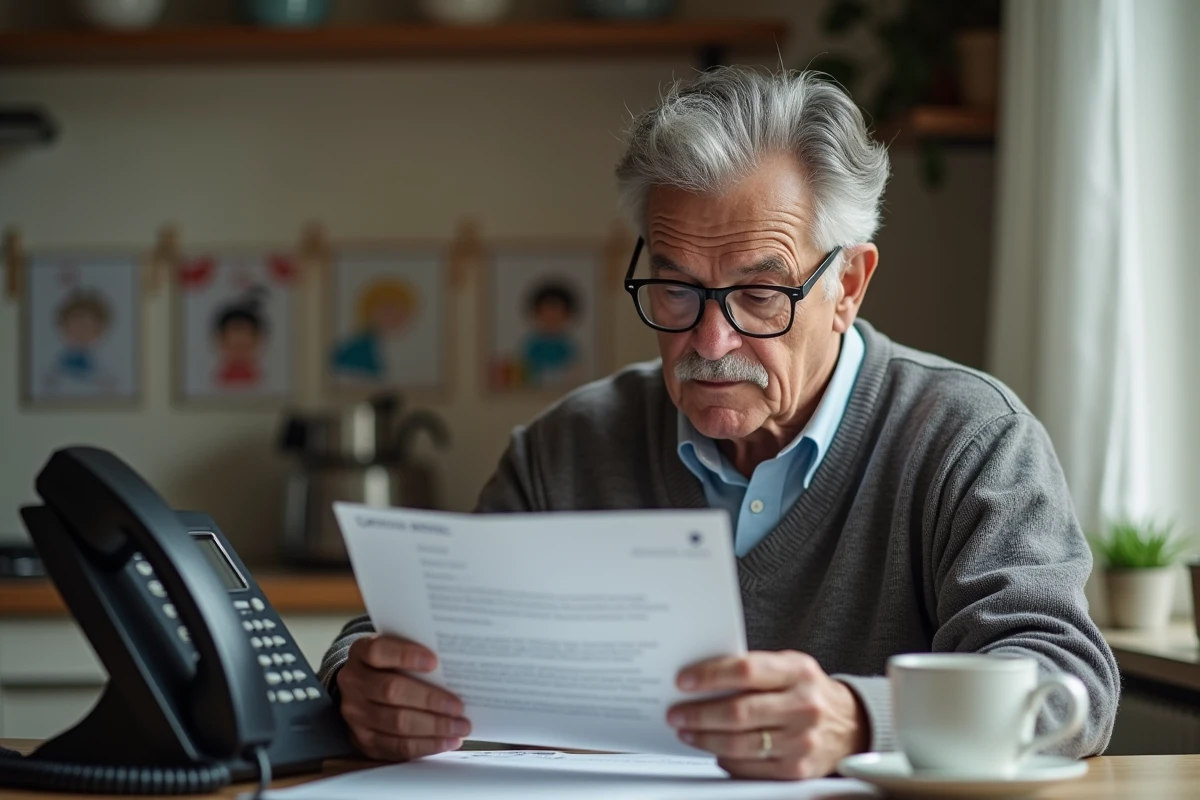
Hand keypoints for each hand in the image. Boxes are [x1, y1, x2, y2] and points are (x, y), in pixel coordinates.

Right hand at [336, 635, 470, 760]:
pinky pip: (398, 746)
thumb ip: (416, 654)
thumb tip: (454, 667)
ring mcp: (355, 714)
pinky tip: (447, 741)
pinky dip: (427, 745)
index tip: (434, 662)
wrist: (362, 691)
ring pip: (396, 722)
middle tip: (458, 707)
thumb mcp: (395, 650)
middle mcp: (353, 682)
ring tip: (460, 727)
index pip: (378, 651)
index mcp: (360, 652)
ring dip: (434, 727)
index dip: (406, 655)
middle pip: (391, 691)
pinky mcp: (364, 740)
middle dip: (430, 700)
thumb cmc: (391, 666)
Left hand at [667, 650, 868, 779]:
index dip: (710, 676)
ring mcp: (802, 741)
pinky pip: (749, 767)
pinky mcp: (797, 770)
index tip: (683, 681)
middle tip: (676, 713)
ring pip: (740, 744)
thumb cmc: (807, 691)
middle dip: (699, 714)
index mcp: (798, 672)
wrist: (850, 725)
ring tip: (687, 731)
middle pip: (739, 712)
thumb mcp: (789, 667)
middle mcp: (803, 706)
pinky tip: (713, 749)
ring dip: (705, 739)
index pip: (747, 670)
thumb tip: (701, 679)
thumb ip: (754, 669)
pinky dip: (725, 759)